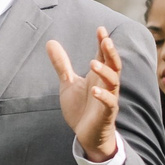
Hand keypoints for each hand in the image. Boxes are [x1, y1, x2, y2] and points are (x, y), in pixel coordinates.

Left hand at [46, 26, 123, 162]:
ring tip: (93, 63)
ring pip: (113, 82)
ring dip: (105, 71)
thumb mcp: (68, 83)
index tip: (100, 29)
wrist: (86, 135)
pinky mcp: (107, 114)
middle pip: (114, 65)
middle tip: (105, 39)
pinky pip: (109, 103)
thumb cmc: (81, 108)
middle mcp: (106, 85)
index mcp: (98, 76)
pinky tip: (95, 90)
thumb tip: (50, 42)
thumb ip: (62, 64)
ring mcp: (108, 99)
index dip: (103, 42)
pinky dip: (103, 96)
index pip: (104, 55)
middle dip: (111, 52)